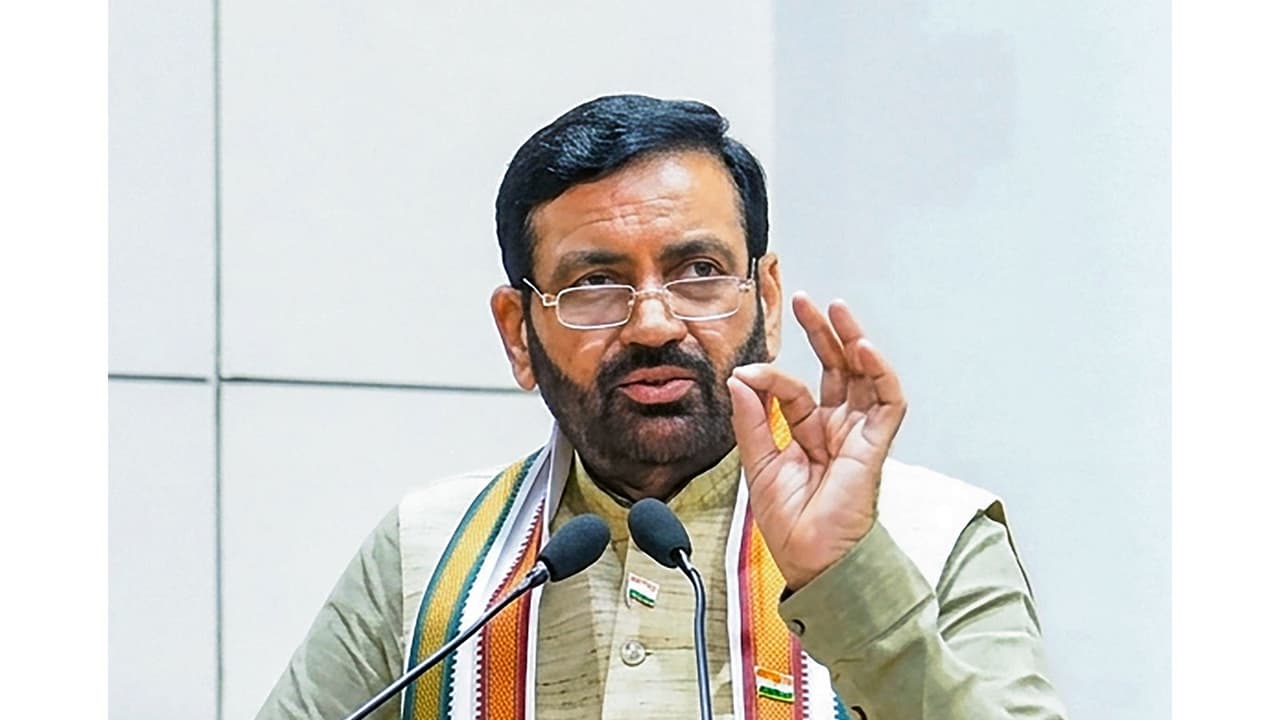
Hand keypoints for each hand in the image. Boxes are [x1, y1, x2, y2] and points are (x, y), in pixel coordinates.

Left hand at [727, 293, 907, 589]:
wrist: (810, 560)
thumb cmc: (790, 524)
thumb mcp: (759, 464)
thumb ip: (751, 420)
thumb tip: (741, 377)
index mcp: (809, 434)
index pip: (795, 389)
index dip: (771, 375)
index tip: (746, 373)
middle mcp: (837, 429)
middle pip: (836, 370)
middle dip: (824, 333)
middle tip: (807, 302)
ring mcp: (858, 435)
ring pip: (863, 377)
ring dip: (853, 340)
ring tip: (838, 310)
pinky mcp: (875, 446)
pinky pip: (887, 402)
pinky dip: (878, 373)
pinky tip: (862, 349)